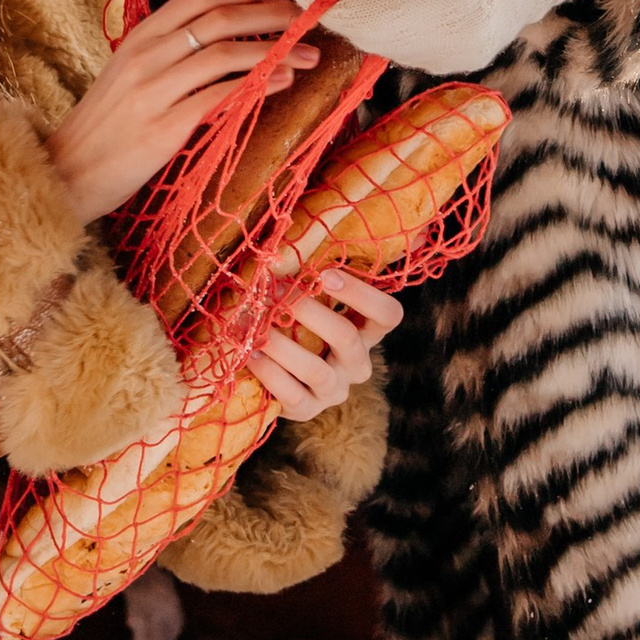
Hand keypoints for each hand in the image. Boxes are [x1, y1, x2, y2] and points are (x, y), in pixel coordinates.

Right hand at [45, 0, 315, 226]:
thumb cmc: (103, 128)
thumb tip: (221, 41)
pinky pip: (221, 97)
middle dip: (273, 15)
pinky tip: (284, 83)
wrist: (65, 173)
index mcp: (138, 37)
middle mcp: (145, 56)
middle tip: (306, 23)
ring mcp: (152, 91)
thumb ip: (167, 53)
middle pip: (219, 17)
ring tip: (309, 56)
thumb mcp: (128, 75)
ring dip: (278, 51)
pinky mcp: (163, 128)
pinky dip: (259, 85)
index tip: (276, 3)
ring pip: (225, 53)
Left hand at [249, 261, 400, 421]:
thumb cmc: (295, 321)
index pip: (387, 315)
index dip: (362, 294)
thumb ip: (313, 273)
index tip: (325, 273)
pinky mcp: (306, 410)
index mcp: (366, 331)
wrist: (275, 374)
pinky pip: (292, 395)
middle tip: (279, 293)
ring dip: (285, 346)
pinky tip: (251, 353)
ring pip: (318, 372)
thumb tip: (308, 229)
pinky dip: (270, 373)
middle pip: (348, 339)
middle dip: (312, 314)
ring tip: (259, 327)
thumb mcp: (311, 299)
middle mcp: (356, 363)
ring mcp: (334, 391)